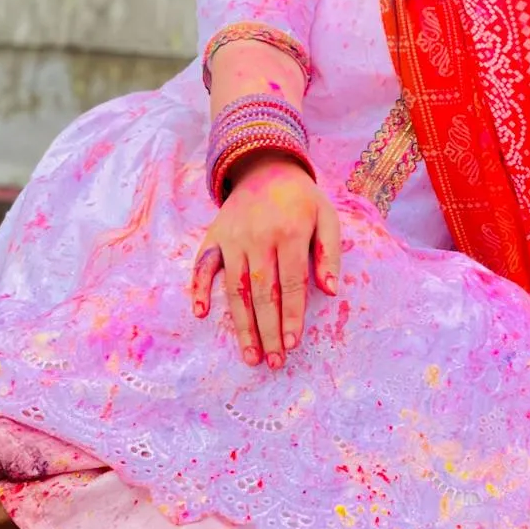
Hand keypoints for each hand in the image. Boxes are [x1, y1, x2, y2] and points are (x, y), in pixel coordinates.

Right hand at [191, 153, 340, 369]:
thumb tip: (330, 290)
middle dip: (268, 330)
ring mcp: (232, 238)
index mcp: (289, 232)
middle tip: (272, 362)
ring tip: (249, 354)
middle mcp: (258, 237)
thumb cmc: (301, 200)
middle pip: (262, 293)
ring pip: (235, 288)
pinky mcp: (214, 237)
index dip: (292, 315)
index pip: (291, 283)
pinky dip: (199, 288)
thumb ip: (330, 252)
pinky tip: (200, 313)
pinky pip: (203, 266)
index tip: (293, 344)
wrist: (265, 166)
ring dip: (241, 325)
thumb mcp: (326, 216)